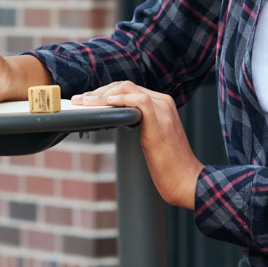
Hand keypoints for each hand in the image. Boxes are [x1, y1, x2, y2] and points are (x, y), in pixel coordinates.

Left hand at [75, 81, 201, 208]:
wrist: (186, 180)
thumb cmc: (169, 165)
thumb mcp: (153, 138)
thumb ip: (141, 122)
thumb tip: (119, 118)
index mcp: (162, 104)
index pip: (128, 88)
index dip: (105, 92)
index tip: (87, 100)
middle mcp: (163, 102)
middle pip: (124, 86)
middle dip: (98, 92)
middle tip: (81, 101)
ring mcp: (163, 110)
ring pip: (128, 89)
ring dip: (102, 95)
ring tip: (86, 103)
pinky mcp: (160, 121)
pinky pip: (139, 100)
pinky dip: (120, 99)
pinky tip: (106, 104)